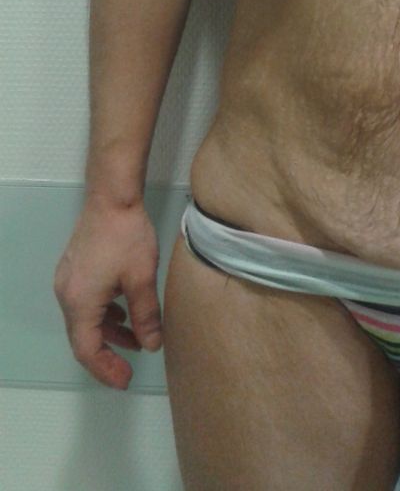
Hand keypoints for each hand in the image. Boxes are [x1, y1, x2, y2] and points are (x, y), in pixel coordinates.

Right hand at [53, 199, 161, 389]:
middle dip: (106, 355)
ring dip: (109, 333)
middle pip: (83, 336)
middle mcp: (67, 294)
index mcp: (80, 302)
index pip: (87, 349)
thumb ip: (146, 316)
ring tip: (137, 340)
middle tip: (129, 369)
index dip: (105, 369)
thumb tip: (152, 345)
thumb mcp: (142, 281)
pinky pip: (87, 303)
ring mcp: (69, 280)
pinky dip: (105, 314)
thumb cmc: (127, 238)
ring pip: (86, 319)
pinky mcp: (76, 269)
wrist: (112, 199)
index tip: (125, 380)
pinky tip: (125, 312)